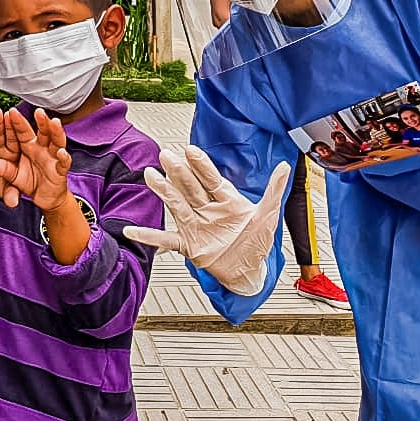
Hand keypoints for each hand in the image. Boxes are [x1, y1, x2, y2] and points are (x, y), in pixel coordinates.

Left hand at [0, 108, 74, 212]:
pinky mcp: (61, 170)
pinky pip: (64, 163)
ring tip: (55, 122)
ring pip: (57, 142)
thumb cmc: (29, 181)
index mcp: (29, 146)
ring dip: (57, 132)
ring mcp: (53, 158)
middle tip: (38, 111)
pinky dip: (64, 158)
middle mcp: (43, 149)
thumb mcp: (13, 176)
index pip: (23, 132)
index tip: (11, 111)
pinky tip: (62, 153)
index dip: (18, 122)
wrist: (44, 197)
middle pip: (44, 132)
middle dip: (42, 121)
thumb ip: (3, 169)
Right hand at [123, 146, 290, 295]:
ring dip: (164, 192)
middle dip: (179, 172)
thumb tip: (286, 166)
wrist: (249, 270)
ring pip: (177, 205)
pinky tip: (133, 230)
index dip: (202, 165)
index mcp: (226, 200)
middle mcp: (207, 209)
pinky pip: (166, 239)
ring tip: (150, 176)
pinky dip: (149, 236)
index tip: (191, 150)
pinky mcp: (189, 245)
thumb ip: (274, 190)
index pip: (211, 179)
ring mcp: (196, 225)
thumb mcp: (268, 214)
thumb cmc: (256, 241)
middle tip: (166, 155)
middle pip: (190, 187)